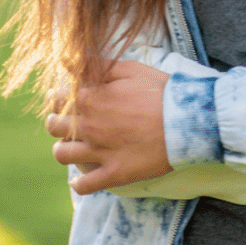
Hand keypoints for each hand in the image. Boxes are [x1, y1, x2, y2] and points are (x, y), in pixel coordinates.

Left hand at [47, 61, 172, 194]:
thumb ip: (98, 65)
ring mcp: (100, 151)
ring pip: (62, 155)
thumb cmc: (164, 92)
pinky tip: (83, 178)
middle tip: (69, 121)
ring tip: (74, 147)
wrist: (191, 120)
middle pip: (54, 126)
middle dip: (57, 121)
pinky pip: (84, 185)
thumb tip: (68, 59)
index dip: (60, 98)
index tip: (69, 99)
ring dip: (63, 149)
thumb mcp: (133, 70)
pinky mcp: (114, 172)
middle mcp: (90, 126)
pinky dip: (79, 183)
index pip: (57, 98)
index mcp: (93, 99)